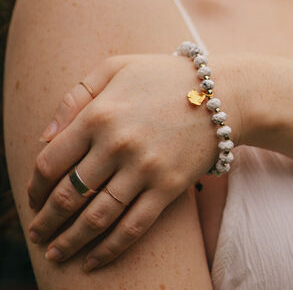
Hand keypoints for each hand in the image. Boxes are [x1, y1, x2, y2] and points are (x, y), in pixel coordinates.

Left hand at [27, 53, 241, 270]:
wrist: (220, 95)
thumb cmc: (163, 78)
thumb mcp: (115, 68)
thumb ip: (76, 96)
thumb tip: (44, 136)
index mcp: (99, 115)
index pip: (51, 162)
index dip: (35, 187)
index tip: (32, 200)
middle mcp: (118, 145)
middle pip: (69, 195)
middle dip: (47, 221)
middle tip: (36, 234)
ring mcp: (145, 169)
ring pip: (97, 217)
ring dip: (70, 241)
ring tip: (55, 254)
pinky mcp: (169, 187)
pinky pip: (134, 226)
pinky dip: (110, 249)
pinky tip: (93, 262)